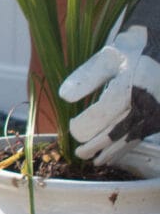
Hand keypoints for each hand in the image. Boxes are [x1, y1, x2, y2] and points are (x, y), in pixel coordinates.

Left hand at [58, 25, 159, 164]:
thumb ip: (86, 77)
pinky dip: (125, 148)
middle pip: (117, 129)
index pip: (105, 111)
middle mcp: (147, 101)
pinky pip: (140, 137)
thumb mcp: (106, 58)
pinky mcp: (159, 119)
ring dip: (111, 151)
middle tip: (79, 153)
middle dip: (96, 144)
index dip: (87, 123)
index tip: (72, 129)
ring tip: (94, 160)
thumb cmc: (129, 52)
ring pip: (130, 137)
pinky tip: (112, 155)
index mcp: (132, 83)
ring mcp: (156, 112)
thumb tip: (64, 97)